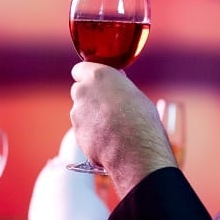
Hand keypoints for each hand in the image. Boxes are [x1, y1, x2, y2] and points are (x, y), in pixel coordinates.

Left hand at [69, 61, 175, 197]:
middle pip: (79, 90)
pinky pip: (83, 131)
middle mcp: (82, 91)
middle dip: (89, 97)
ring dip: (91, 117)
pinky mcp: (77, 134)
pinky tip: (109, 141)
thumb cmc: (142, 120)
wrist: (136, 151)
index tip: (95, 82)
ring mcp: (77, 114)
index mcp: (97, 76)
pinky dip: (91, 134)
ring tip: (112, 127)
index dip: (87, 76)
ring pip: (80, 112)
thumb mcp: (135, 94)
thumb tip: (116, 79)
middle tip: (107, 106)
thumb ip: (118, 84)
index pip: (80, 69)